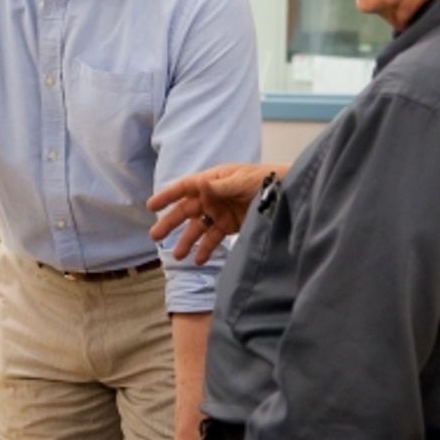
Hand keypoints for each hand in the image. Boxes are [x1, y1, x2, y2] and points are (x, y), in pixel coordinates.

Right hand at [147, 163, 285, 263]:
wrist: (288, 194)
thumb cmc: (266, 180)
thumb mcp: (242, 181)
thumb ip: (220, 186)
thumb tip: (200, 185)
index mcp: (212, 180)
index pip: (185, 187)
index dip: (167, 196)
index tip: (151, 206)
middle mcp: (212, 196)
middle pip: (186, 210)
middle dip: (170, 223)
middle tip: (155, 236)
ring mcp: (220, 212)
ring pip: (198, 227)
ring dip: (187, 240)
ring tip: (178, 256)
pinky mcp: (229, 226)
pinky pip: (213, 238)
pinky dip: (206, 249)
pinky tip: (199, 260)